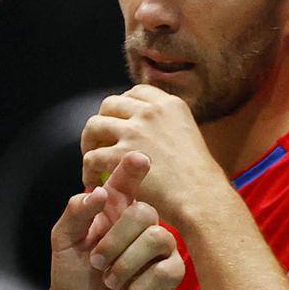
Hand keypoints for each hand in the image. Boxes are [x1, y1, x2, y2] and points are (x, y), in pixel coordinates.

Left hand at [39, 152, 186, 289]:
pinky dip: (140, 285)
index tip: (139, 159)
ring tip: (110, 281)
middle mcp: (139, 226)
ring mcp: (157, 251)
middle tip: (96, 262)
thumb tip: (97, 193)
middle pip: (145, 212)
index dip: (133, 169)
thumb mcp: (63, 241)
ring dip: (127, 264)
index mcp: (113, 211)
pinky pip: (168, 269)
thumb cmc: (71, 276)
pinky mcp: (168, 276)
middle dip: (117, 239)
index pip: (127, 182)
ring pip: (159, 238)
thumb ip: (75, 213)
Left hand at [80, 85, 225, 225]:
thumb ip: (166, 126)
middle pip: (109, 104)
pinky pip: (92, 157)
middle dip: (101, 122)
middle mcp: (151, 112)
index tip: (118, 122)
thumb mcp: (188, 136)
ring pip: (94, 126)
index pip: (136, 92)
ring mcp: (135, 131)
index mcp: (170, 105)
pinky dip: (88, 171)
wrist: (201, 197)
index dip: (122, 106)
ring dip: (88, 143)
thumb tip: (145, 128)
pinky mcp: (121, 155)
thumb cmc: (198, 179)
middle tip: (99, 142)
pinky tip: (93, 182)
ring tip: (92, 161)